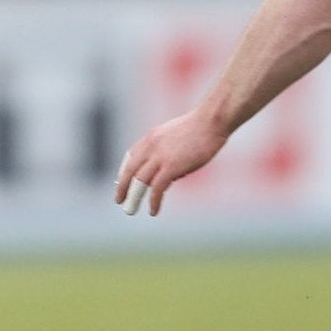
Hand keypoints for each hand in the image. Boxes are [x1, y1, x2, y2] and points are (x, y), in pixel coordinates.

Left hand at [114, 111, 228, 217]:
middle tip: (119, 200)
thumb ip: (170, 152)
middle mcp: (151, 146)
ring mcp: (160, 156)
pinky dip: (153, 201)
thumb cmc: (202, 126)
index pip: (131, 156)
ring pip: (139, 181)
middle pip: (129, 170)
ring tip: (130, 210)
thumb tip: (171, 174)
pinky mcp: (171, 166)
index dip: (125, 171)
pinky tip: (153, 211)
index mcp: (151, 137)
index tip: (122, 182)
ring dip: (133, 197)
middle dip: (122, 187)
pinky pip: (156, 188)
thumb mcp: (177, 136)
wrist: (212, 119)